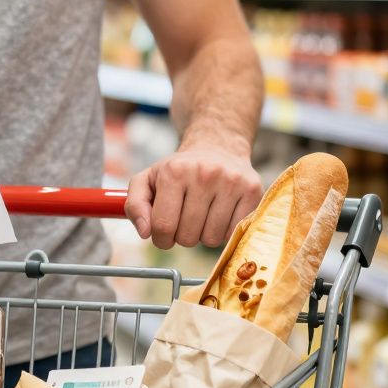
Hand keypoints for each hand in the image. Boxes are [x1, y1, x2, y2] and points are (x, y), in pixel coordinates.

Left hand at [125, 145, 262, 249]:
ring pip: (211, 239)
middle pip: (187, 237)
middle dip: (182, 237)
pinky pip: (233, 233)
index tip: (164, 233)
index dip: (160, 239)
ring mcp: (231, 182)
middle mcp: (204, 174)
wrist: (217, 148)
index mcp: (174, 172)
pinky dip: (223, 231)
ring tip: (202, 215)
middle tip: (184, 220)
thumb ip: (135, 206)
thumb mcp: (147, 181)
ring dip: (203, 235)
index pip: (163, 227)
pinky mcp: (252, 190)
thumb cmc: (177, 171)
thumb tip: (145, 232)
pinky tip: (219, 214)